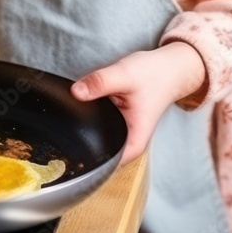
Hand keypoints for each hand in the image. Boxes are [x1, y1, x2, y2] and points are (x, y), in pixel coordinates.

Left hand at [70, 42, 207, 162]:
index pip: (104, 165)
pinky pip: (98, 123)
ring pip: (95, 136)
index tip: (68, 151)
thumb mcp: (124, 75)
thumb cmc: (153, 75)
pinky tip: (82, 107)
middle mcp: (127, 142)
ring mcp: (121, 131)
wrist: (168, 67)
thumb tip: (75, 92)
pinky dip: (90, 116)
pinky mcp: (116, 120)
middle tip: (63, 129)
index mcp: (133, 143)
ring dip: (84, 126)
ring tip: (71, 116)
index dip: (85, 160)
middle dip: (80, 141)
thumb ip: (99, 83)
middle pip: (96, 151)